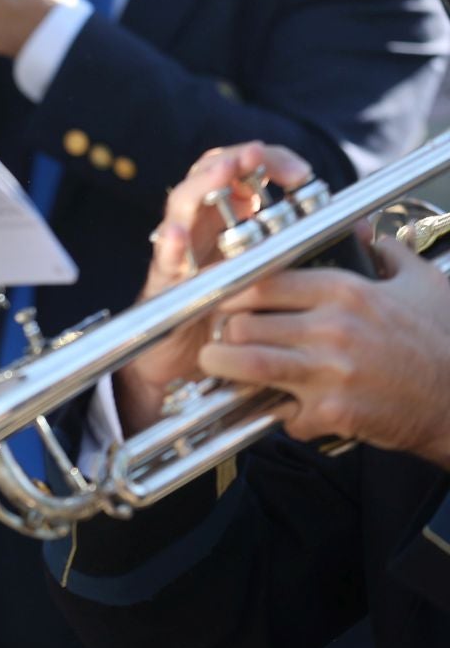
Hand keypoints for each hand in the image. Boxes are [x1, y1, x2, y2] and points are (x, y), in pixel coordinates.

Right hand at [116, 141, 313, 433]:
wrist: (190, 360)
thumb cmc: (232, 314)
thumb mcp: (274, 276)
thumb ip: (304, 249)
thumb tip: (361, 228)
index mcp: (230, 219)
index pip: (245, 171)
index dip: (270, 162)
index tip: (299, 174)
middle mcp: (202, 227)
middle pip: (209, 174)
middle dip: (233, 160)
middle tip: (255, 156)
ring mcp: (180, 250)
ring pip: (182, 205)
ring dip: (202, 186)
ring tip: (221, 173)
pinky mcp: (165, 282)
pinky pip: (165, 260)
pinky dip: (170, 246)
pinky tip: (177, 236)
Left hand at [198, 240, 449, 467]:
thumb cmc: (442, 341)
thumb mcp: (422, 284)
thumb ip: (387, 253)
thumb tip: (364, 231)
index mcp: (345, 292)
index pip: (261, 282)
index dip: (232, 294)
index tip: (224, 303)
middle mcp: (332, 328)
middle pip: (242, 323)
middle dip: (224, 333)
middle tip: (220, 338)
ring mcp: (330, 371)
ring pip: (246, 364)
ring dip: (225, 367)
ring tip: (219, 366)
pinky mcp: (333, 412)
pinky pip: (284, 414)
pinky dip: (282, 416)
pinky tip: (289, 411)